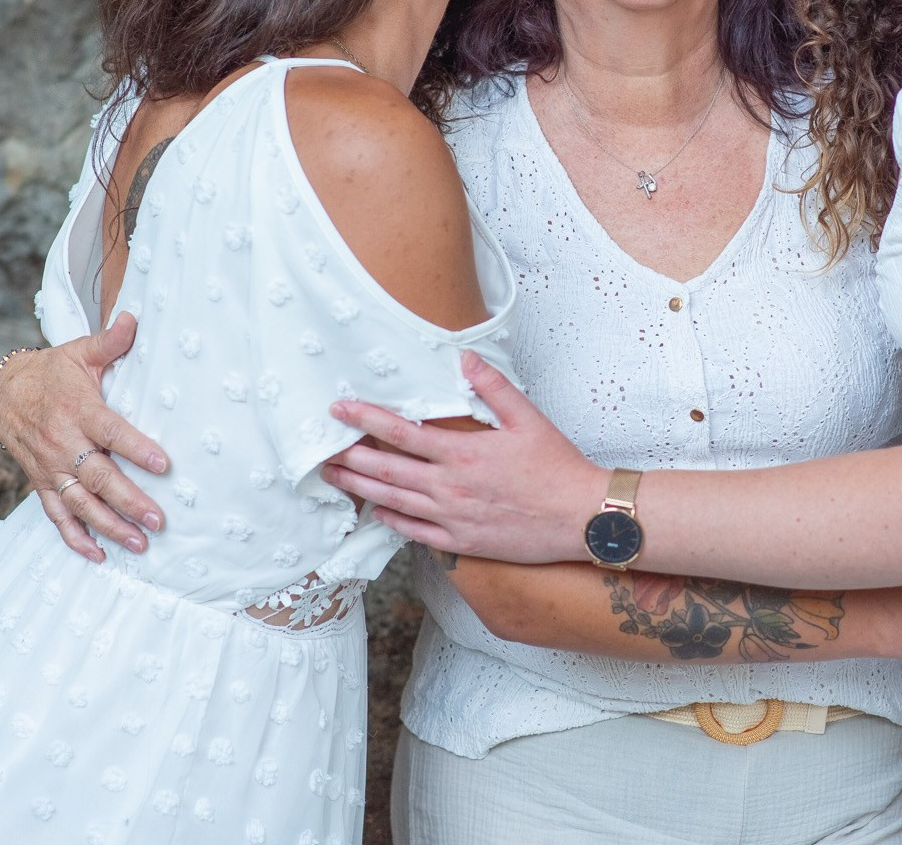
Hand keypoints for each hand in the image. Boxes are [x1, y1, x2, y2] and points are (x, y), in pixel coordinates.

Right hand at [0, 314, 170, 561]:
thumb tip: (134, 317)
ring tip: (139, 543)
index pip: (110, 431)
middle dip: (129, 500)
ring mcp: (50, 468)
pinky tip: (98, 555)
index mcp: (78, 410)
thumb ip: (111, 342)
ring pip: (80, 503)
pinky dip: (75, 537)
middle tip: (158, 519)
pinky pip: (56, 515)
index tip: (164, 464)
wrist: (3, 392)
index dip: (136, 448)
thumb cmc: (54, 372)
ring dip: (109, 526)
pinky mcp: (41, 483)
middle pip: (98, 476)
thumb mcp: (80, 351)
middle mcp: (63, 444)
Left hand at [322, 352, 603, 562]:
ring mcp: (453, 518)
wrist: (580, 518)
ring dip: (360, 489)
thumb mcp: (528, 418)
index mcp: (463, 453)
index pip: (402, 433)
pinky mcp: (462, 543)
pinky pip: (416, 533)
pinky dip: (392, 521)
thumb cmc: (557, 466)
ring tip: (334, 478)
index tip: (340, 409)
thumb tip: (463, 358)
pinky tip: (377, 512)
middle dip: (350, 458)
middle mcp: (450, 487)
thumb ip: (492, 387)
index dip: (366, 419)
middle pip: (387, 471)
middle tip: (320, 449)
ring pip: (394, 502)